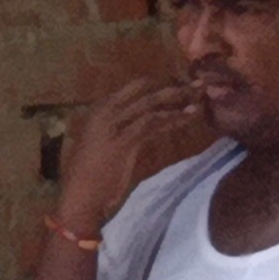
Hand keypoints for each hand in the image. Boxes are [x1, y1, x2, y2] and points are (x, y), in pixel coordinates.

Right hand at [54, 76, 211, 234]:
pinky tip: (189, 117)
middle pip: (144, 91)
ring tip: (199, 99)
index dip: (158, 84)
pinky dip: (174, 119)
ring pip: (151, 105)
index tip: (178, 84)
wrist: (79, 195)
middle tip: (195, 85)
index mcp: (99, 109)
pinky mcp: (125, 140)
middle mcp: (105, 111)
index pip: (133, 89)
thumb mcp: (99, 142)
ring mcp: (114, 124)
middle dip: (172, 86)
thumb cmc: (86, 174)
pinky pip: (153, 124)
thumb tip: (137, 122)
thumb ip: (116, 128)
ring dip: (177, 101)